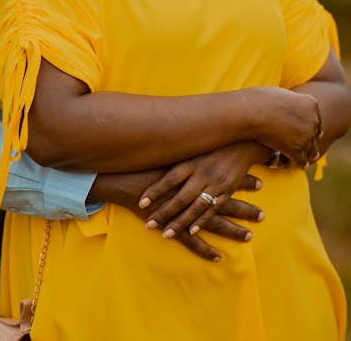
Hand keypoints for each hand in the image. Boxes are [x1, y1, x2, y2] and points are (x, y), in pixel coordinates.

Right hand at [89, 156, 263, 262]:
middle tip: (263, 215)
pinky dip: (205, 250)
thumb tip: (196, 132)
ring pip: (213, 223)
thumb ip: (184, 147)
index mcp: (196, 176)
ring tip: (249, 236)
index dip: (243, 182)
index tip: (260, 182)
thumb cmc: (148, 163)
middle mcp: (194, 193)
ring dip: (232, 230)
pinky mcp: (174, 225)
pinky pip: (192, 241)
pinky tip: (218, 258)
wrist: (128, 178)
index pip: (224, 177)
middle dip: (245, 209)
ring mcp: (185, 210)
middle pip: (225, 202)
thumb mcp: (170, 151)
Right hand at [253, 88, 322, 167]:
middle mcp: (313, 120)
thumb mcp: (281, 94)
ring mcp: (306, 135)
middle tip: (306, 148)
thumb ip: (291, 101)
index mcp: (311, 104)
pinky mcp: (296, 149)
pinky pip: (300, 160)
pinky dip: (295, 163)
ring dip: (304, 155)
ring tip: (297, 160)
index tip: (303, 132)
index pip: (316, 119)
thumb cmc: (259, 100)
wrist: (251, 112)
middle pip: (315, 134)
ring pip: (310, 150)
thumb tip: (289, 107)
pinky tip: (287, 164)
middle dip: (309, 140)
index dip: (309, 126)